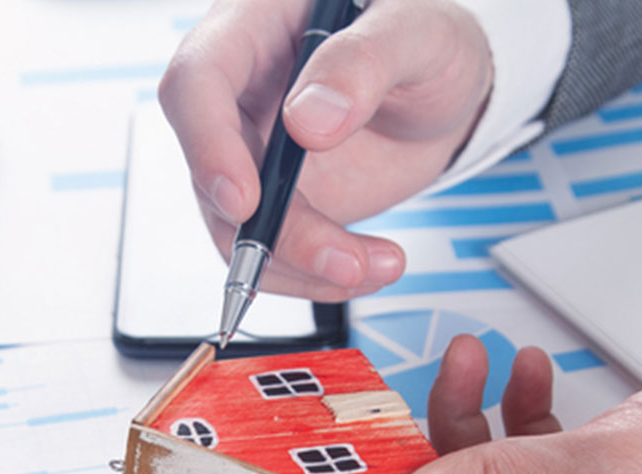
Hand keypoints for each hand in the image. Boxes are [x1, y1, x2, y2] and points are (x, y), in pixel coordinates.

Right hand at [158, 0, 492, 300]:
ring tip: (377, 265)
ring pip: (237, 231)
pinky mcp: (273, 208)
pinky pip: (270, 257)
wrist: (444, 99)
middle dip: (273, 233)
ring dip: (302, 265)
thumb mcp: (417, 29)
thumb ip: (364, 62)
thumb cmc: (426, 44)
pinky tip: (368, 267)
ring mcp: (252, 160)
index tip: (246, 199)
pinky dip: (315, 276)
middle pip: (213, 177)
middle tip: (341, 260)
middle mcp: (239, 99)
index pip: (196, 83)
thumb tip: (310, 120)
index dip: (207, 145)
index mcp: (254, 29)